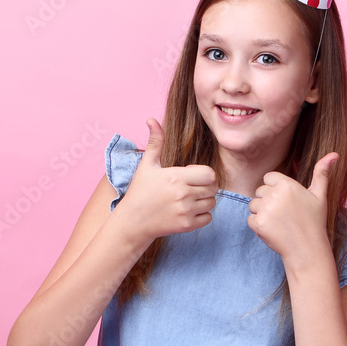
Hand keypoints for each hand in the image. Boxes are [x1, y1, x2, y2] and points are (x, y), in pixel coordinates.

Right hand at [117, 118, 217, 242]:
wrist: (132, 221)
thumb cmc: (140, 191)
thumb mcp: (147, 165)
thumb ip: (155, 142)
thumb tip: (152, 120)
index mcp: (176, 176)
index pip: (210, 174)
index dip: (204, 173)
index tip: (191, 175)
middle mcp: (183, 194)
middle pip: (213, 188)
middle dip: (206, 186)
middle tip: (191, 187)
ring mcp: (185, 211)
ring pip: (212, 203)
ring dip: (205, 200)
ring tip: (189, 199)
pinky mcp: (186, 226)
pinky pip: (208, 218)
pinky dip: (202, 215)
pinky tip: (188, 211)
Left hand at [247, 152, 337, 259]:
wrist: (307, 249)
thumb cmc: (314, 221)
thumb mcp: (319, 195)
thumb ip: (322, 173)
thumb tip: (334, 154)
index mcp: (287, 184)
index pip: (268, 178)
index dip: (275, 189)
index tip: (287, 201)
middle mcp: (275, 194)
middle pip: (260, 191)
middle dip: (268, 201)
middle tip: (285, 214)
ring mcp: (265, 209)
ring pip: (253, 205)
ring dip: (262, 213)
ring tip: (279, 222)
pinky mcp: (258, 223)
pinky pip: (250, 219)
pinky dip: (258, 226)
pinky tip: (273, 230)